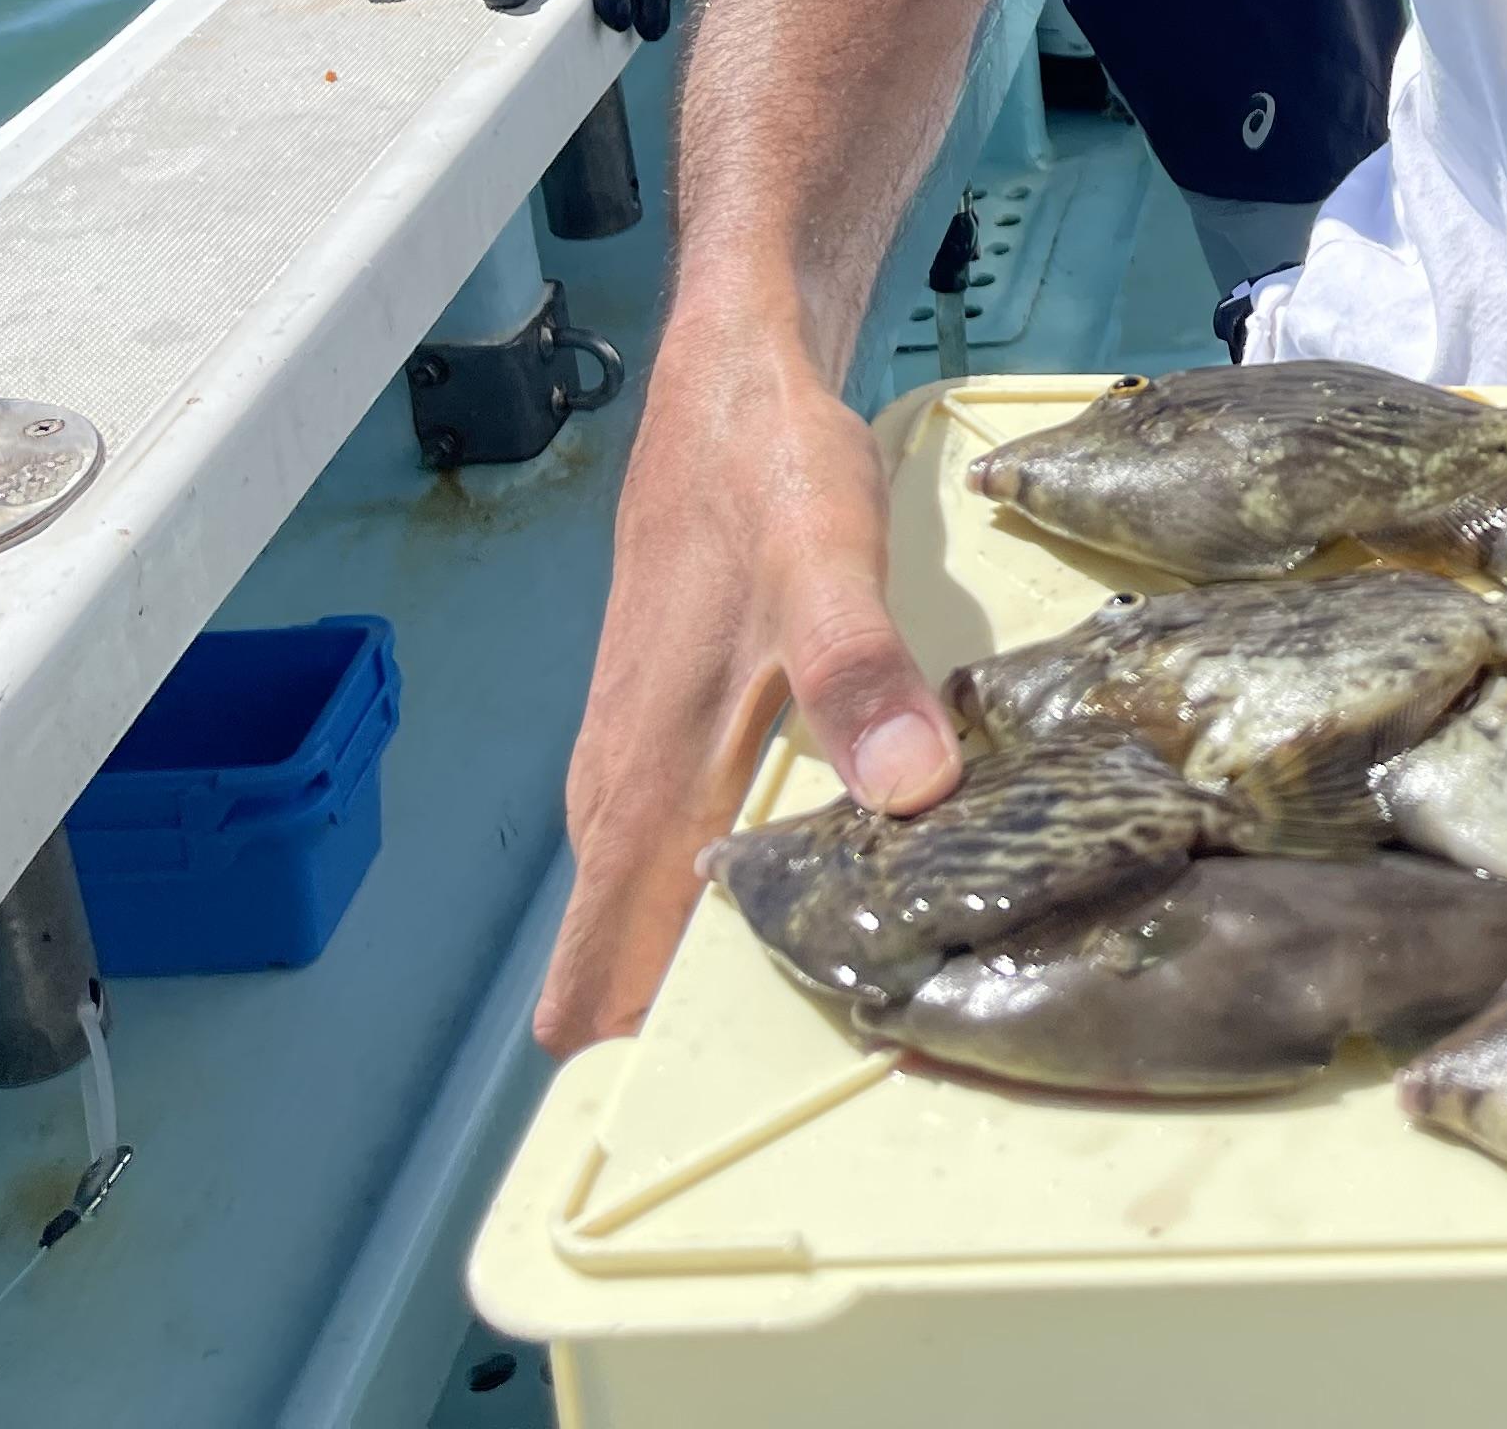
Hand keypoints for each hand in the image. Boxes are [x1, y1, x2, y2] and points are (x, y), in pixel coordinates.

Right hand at [534, 317, 962, 1052]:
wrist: (730, 377)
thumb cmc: (763, 467)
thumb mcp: (828, 556)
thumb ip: (859, 671)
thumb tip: (909, 795)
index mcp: (644, 784)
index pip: (597, 984)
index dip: (639, 1072)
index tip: (715, 1129)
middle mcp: (625, 792)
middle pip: (622, 974)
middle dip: (696, 1043)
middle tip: (830, 1078)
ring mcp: (643, 762)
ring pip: (656, 914)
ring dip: (722, 967)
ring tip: (845, 1012)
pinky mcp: (677, 728)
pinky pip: (687, 852)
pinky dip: (739, 893)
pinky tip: (828, 890)